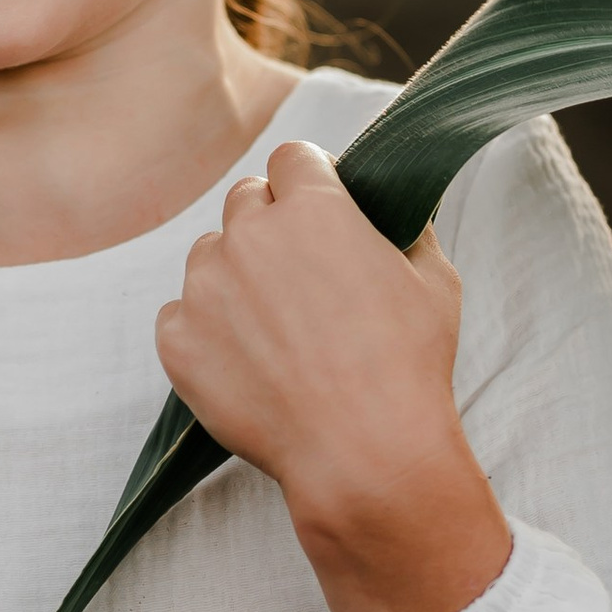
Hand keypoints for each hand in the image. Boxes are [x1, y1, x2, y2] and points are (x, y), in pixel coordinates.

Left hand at [155, 140, 510, 611]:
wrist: (363, 452)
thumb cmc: (408, 366)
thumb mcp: (434, 281)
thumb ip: (408, 228)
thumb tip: (398, 210)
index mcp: (313, 207)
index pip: (291, 158)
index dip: (308, 183)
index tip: (318, 212)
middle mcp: (249, 234)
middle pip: (245, 200)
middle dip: (270, 227)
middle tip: (300, 278)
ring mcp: (205, 287)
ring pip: (210, 257)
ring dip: (234, 277)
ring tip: (276, 331)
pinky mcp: (177, 338)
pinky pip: (182, 315)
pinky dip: (207, 332)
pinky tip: (249, 364)